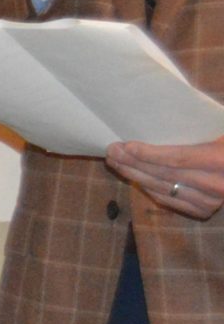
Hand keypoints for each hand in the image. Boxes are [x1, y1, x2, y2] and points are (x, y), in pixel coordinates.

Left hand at [109, 137, 223, 218]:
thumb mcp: (221, 130)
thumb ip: (199, 127)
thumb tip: (168, 112)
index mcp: (221, 160)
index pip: (176, 159)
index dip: (148, 154)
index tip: (125, 145)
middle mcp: (216, 184)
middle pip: (164, 174)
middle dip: (133, 163)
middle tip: (112, 151)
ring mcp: (212, 201)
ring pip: (164, 189)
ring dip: (135, 176)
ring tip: (116, 162)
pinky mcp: (206, 211)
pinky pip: (171, 201)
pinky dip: (150, 189)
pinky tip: (136, 178)